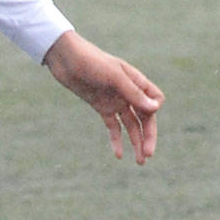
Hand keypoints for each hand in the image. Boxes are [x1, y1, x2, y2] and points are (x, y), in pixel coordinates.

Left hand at [43, 31, 163, 164]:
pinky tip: (118, 155)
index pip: (155, 99)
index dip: (154, 110)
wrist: (65, 58)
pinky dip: (116, 140)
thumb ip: (133, 93)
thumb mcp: (113, 76)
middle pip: (145, 117)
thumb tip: (155, 109)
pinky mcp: (100, 107)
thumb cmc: (91, 61)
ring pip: (130, 125)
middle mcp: (128, 92)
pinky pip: (113, 126)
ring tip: (139, 161)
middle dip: (148, 136)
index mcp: (135, 81)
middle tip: (148, 155)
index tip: (147, 113)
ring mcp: (114, 100)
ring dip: (135, 142)